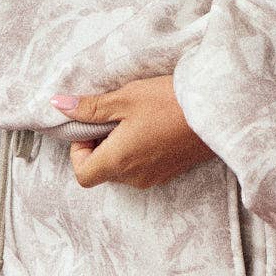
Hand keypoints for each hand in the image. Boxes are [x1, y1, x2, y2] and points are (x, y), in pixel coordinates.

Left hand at [50, 75, 214, 189]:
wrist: (217, 111)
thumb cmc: (170, 102)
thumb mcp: (126, 98)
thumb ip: (91, 107)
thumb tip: (59, 106)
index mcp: (118, 161)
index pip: (83, 174)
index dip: (79, 151)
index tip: (91, 127)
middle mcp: (134, 177)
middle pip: (102, 171)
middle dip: (101, 145)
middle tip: (115, 115)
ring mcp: (154, 178)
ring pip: (123, 169)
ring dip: (121, 147)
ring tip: (137, 117)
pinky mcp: (170, 172)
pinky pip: (142, 167)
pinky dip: (139, 150)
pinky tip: (154, 124)